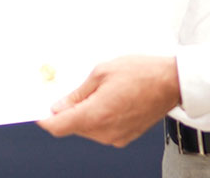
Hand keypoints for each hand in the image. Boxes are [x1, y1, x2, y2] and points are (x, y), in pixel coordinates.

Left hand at [37, 55, 179, 147]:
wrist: (172, 82)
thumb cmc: (140, 73)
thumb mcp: (101, 73)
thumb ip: (78, 94)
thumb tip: (59, 106)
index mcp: (96, 115)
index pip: (59, 126)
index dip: (45, 120)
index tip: (38, 112)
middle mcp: (105, 132)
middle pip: (72, 127)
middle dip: (66, 112)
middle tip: (66, 92)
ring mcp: (116, 137)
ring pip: (87, 129)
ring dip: (83, 114)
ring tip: (95, 92)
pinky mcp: (125, 136)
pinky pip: (102, 130)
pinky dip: (97, 117)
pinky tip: (106, 100)